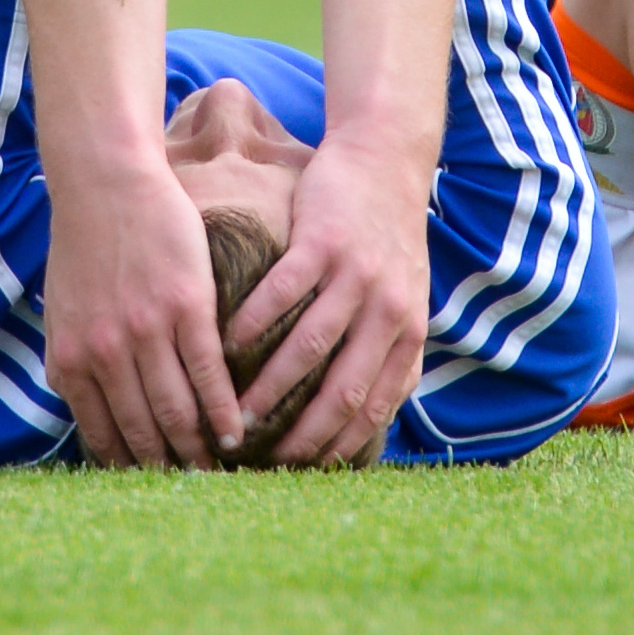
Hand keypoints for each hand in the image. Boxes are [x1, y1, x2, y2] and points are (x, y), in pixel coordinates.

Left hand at [44, 159, 241, 467]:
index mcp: (72, 361)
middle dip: (168, 469)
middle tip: (192, 491)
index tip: (151, 489)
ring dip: (200, 448)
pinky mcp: (185, 308)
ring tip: (220, 469)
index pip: (102, 435)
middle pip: (143, 432)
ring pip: (178, 410)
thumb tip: (84, 410)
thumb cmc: (83, 247)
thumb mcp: (63, 314)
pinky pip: (208, 373)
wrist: (105, 184)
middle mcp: (105, 355)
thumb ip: (73, 362)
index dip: (130, 468)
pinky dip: (224, 409)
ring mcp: (146, 332)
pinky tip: (238, 429)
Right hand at [220, 133, 430, 467]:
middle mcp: (387, 311)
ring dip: (270, 385)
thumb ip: (390, 355)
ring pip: (310, 345)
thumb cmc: (386, 240)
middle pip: (343, 388)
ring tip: (236, 410)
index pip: (374, 407)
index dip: (337, 445)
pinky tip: (227, 343)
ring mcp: (357, 276)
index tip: (300, 470)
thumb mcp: (404, 302)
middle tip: (262, 456)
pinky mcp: (323, 243)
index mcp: (407, 334)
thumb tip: (373, 419)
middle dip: (301, 430)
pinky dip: (255, 321)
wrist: (385, 164)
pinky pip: (285, 291)